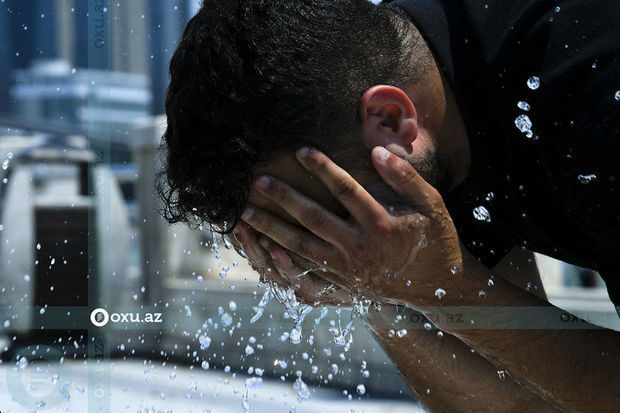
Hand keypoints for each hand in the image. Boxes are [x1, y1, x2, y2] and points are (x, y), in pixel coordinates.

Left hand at [241, 146, 463, 307]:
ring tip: (244, 213)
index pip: (345, 189)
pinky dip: (281, 257)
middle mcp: (360, 248)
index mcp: (381, 225)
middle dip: (283, 198)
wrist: (437, 288)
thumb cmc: (434, 238)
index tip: (300, 150)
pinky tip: (261, 244)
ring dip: (270, 228)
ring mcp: (348, 269)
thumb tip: (376, 152)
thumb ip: (405, 177)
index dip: (322, 168)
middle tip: (258, 181)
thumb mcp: (431, 204)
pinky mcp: (341, 283)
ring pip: (301, 246)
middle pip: (313, 218)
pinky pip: (305, 270)